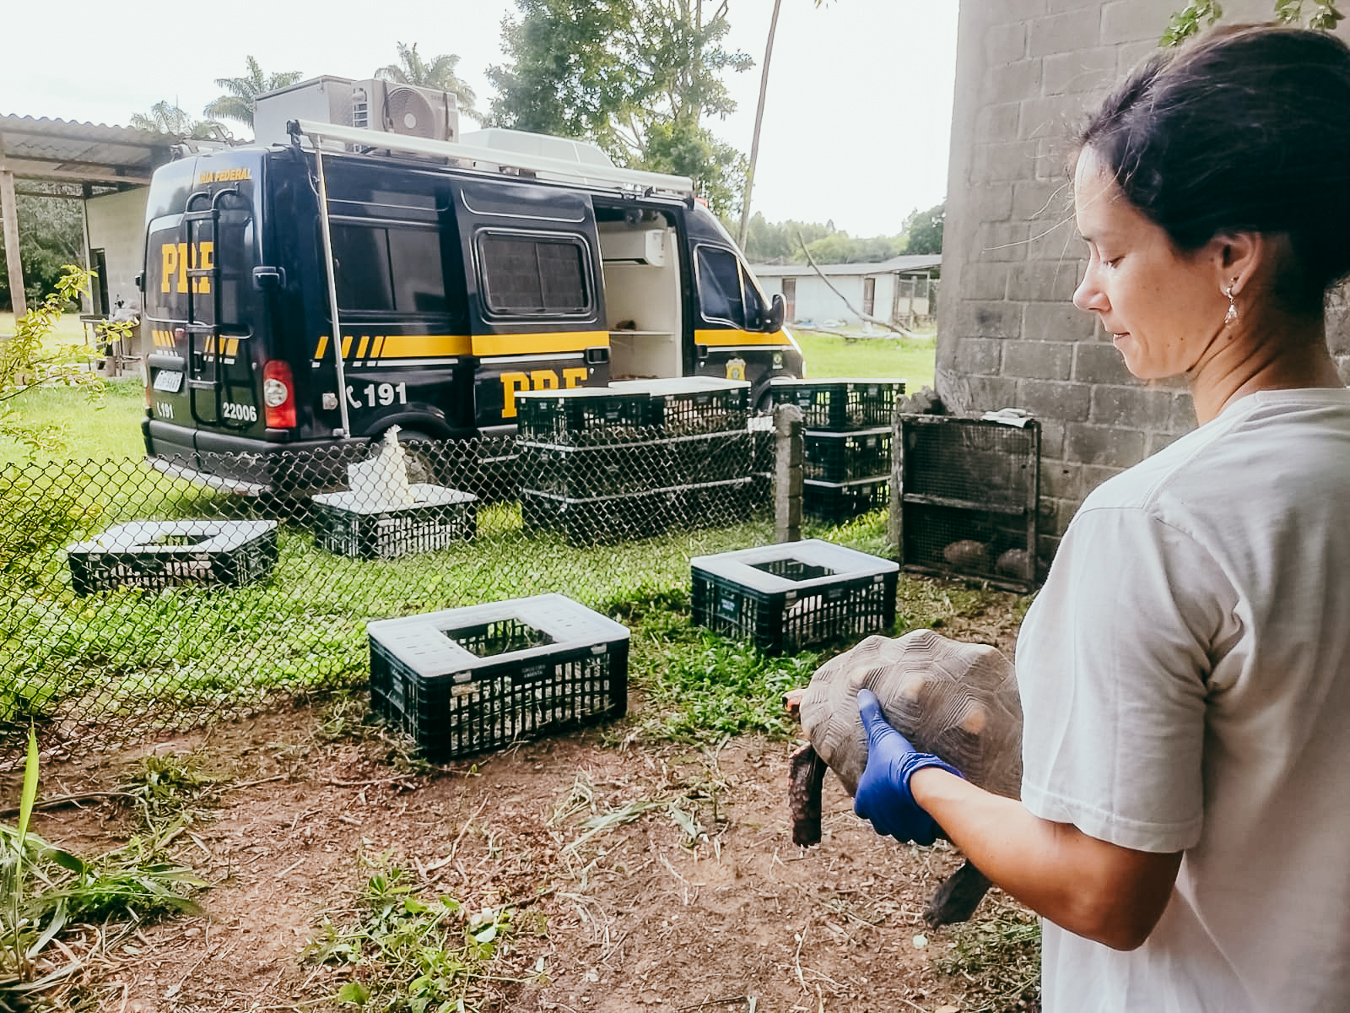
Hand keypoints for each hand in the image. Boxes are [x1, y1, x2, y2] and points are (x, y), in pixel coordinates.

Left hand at [854, 688, 962, 844]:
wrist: (923, 782)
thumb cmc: (896, 759)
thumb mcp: (881, 734)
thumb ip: (871, 716)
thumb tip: (862, 693)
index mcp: (863, 803)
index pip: (862, 804)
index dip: (871, 796)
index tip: (882, 785)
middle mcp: (878, 821)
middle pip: (881, 820)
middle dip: (890, 811)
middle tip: (901, 795)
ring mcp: (900, 831)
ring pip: (902, 829)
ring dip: (908, 819)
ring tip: (918, 803)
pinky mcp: (920, 835)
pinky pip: (922, 833)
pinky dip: (927, 826)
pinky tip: (933, 811)